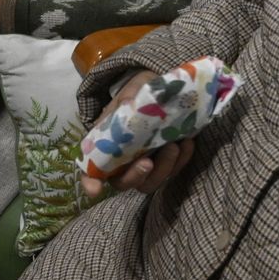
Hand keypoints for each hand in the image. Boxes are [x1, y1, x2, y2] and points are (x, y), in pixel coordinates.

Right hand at [79, 71, 195, 198]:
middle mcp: (123, 160)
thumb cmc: (139, 93)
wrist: (163, 90)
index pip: (91, 170)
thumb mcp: (130, 92)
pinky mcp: (167, 162)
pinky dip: (182, 160)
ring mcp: (146, 163)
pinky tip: (187, 143)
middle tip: (148, 162)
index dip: (90, 182)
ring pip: (152, 181)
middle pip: (125, 182)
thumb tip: (129, 106)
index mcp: (105, 145)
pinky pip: (174, 171)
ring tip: (175, 146)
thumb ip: (127, 101)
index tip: (96, 189)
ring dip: (164, 169)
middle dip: (136, 176)